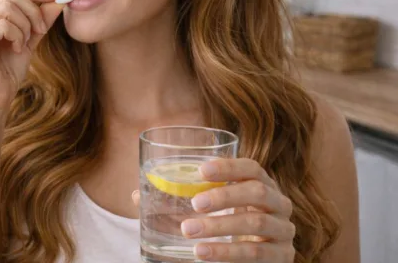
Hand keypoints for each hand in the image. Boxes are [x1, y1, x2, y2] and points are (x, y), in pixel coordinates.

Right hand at [0, 0, 70, 119]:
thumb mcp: (28, 41)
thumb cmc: (6, 73)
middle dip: (33, 12)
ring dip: (25, 27)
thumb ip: (40, 20)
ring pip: (8, 9)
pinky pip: (3, 26)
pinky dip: (17, 36)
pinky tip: (16, 50)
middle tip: (40, 32)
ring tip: (24, 44)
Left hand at [132, 158, 295, 261]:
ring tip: (189, 231)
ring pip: (255, 223)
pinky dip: (227, 253)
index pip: (251, 168)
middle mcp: (279, 203)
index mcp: (261, 184)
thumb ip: (180, 201)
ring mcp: (284, 230)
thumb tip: (137, 196)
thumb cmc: (228, 226)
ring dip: (220, 227)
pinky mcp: (283, 257)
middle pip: (256, 192)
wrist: (254, 260)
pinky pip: (257, 254)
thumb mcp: (211, 211)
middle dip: (223, 196)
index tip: (201, 170)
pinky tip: (203, 253)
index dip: (228, 167)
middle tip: (194, 204)